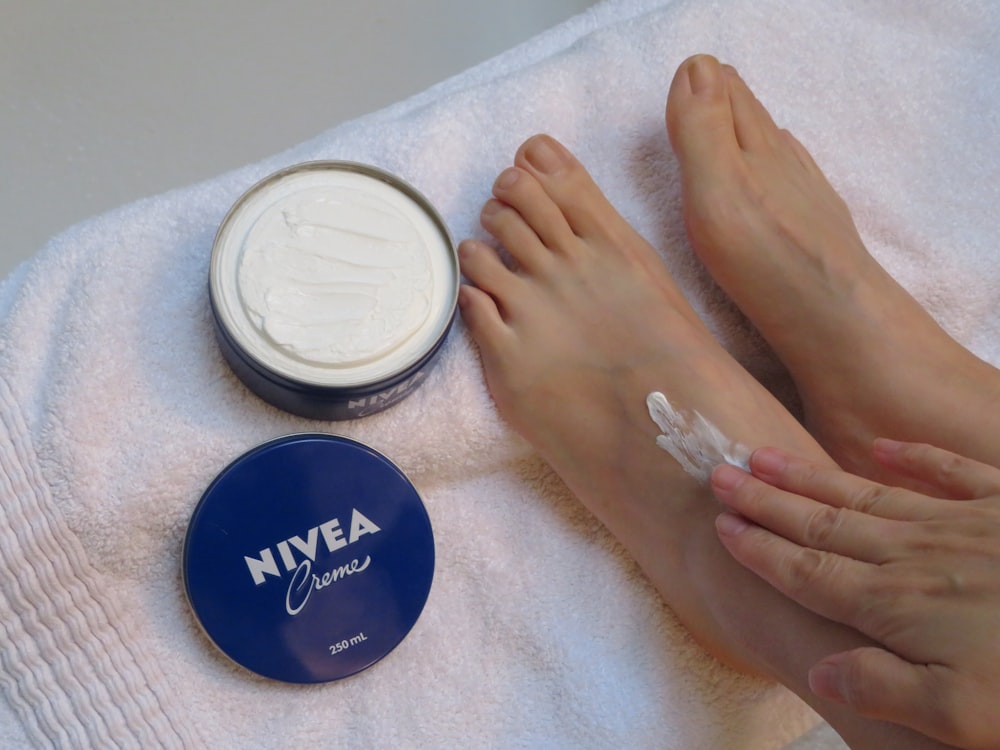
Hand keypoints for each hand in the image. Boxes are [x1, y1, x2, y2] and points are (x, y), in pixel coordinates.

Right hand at [709, 439, 999, 749]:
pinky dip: (914, 458)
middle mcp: (914, 557)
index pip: (808, 573)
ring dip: (811, 476)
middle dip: (766, 500)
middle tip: (719, 472)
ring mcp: (960, 526)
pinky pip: (950, 473)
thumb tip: (818, 670)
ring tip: (767, 454)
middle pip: (822, 524)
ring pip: (866, 494)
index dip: (760, 550)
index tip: (721, 524)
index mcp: (897, 607)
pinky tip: (883, 446)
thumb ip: (885, 688)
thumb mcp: (963, 717)